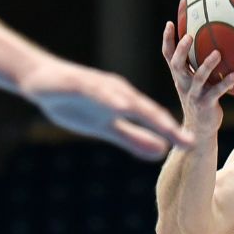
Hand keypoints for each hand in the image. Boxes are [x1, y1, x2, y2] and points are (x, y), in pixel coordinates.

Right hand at [19, 52, 190, 160]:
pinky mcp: (80, 83)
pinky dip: (110, 99)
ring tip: (166, 126)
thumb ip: (133, 138)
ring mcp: (100, 87)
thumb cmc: (76, 103)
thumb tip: (163, 152)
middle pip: (148, 110)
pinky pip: (97, 92)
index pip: (155, 120)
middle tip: (189, 141)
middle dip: (169, 127)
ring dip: (147, 113)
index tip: (193, 147)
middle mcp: (119, 92)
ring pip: (127, 100)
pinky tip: (121, 107)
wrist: (40, 81)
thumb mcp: (106, 126)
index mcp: (126, 103)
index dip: (174, 134)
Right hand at [160, 21, 233, 134]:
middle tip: (189, 35)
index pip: (168, 56)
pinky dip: (225, 84)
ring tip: (217, 53)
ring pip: (198, 78)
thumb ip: (200, 66)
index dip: (167, 40)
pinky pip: (216, 92)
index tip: (170, 23)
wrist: (199, 130)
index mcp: (179, 76)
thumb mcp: (197, 82)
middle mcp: (183, 84)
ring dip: (207, 65)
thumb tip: (216, 42)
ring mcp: (194, 95)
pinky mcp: (205, 104)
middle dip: (182, 50)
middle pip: (177, 64)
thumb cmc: (201, 100)